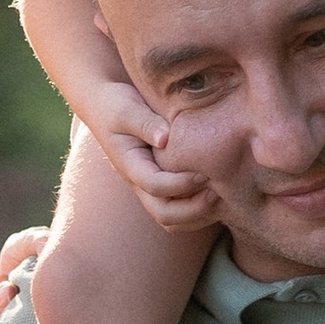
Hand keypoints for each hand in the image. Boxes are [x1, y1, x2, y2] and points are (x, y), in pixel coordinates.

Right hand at [87, 79, 216, 232]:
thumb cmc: (116, 104)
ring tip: (221, 197)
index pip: (154, 185)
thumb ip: (146, 123)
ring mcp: (148, 187)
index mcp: (129, 165)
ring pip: (171, 219)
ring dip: (197, 216)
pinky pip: (177, 211)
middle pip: (163, 214)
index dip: (181, 184)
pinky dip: (197, 211)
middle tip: (218, 192)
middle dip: (193, 209)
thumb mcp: (127, 109)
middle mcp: (138, 182)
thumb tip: (166, 138)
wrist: (103, 106)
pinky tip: (217, 194)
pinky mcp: (160, 185)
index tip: (204, 173)